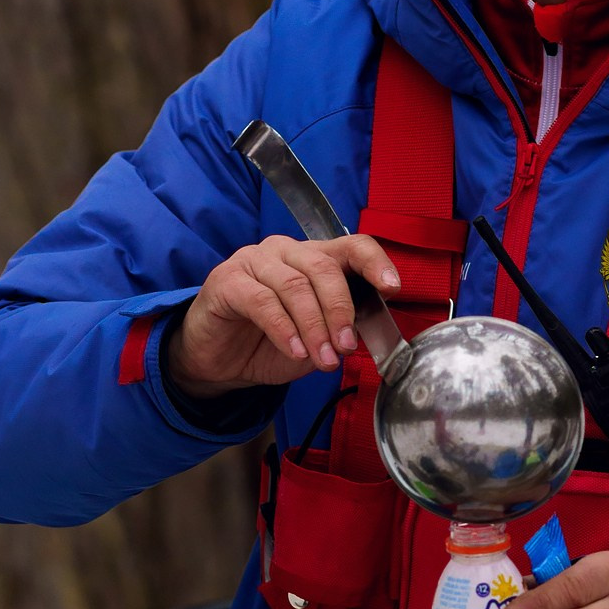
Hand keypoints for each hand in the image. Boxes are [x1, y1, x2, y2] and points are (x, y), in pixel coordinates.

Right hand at [168, 233, 400, 395]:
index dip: (374, 263)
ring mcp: (253, 261)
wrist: (217, 362)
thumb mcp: (315, 341)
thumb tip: (365, 331)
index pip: (351, 246)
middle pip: (323, 268)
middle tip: (346, 347)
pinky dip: (284, 329)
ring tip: (323, 358)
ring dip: (314, 327)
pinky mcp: (227, 280)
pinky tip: (294, 351)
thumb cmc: (267, 345)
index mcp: (312, 259)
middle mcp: (284, 251)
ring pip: (295, 286)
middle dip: (340, 310)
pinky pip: (262, 301)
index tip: (391, 288)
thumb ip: (338, 330)